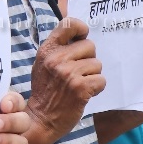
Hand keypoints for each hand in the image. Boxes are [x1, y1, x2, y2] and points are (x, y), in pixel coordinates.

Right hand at [27, 18, 104, 143]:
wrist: (41, 119)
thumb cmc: (45, 90)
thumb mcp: (43, 64)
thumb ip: (58, 49)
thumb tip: (81, 35)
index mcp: (47, 50)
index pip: (69, 24)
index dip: (80, 28)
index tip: (81, 37)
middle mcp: (57, 59)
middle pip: (90, 46)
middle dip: (88, 59)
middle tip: (78, 72)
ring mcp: (69, 74)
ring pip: (97, 64)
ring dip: (92, 75)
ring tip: (79, 84)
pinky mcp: (81, 88)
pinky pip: (101, 80)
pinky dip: (96, 88)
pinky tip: (85, 93)